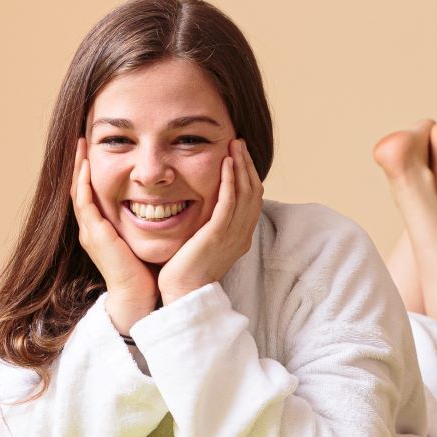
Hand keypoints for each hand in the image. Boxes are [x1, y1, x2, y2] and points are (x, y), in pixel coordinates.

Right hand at [69, 138, 157, 332]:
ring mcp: (90, 232)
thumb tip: (161, 202)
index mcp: (101, 229)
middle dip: (80, 163)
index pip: (91, 193)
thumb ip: (146, 220)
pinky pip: (84, 203)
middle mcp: (91, 229)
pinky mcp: (95, 235)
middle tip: (83, 139)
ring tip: (81, 145)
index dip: (90, 171)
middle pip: (79, 189)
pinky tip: (86, 165)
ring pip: (77, 192)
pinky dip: (83, 183)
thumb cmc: (145, 271)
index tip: (96, 149)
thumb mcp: (143, 238)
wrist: (138, 296)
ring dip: (78, 167)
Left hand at [159, 138, 263, 303]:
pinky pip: (229, 202)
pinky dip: (230, 181)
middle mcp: (242, 235)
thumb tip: (205, 206)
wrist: (183, 294)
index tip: (239, 155)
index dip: (248, 175)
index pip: (252, 199)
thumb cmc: (187, 271)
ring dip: (241, 166)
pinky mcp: (217, 235)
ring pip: (245, 193)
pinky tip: (226, 163)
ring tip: (235, 145)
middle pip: (253, 192)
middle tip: (239, 142)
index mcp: (241, 237)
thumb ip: (210, 225)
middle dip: (247, 164)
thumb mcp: (204, 243)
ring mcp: (232, 235)